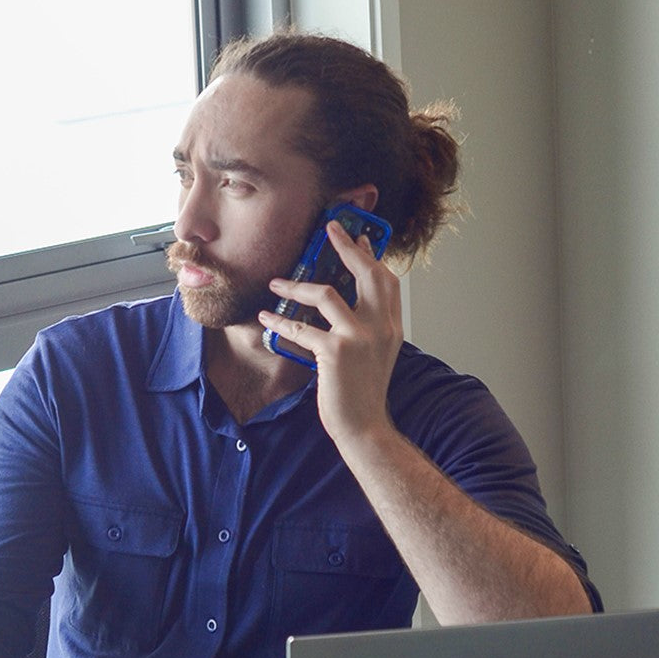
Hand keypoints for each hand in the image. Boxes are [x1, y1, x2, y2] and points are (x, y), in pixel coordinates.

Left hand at [259, 218, 403, 444]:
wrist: (364, 427)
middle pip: (366, 274)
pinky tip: (266, 318)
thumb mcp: (376, 355)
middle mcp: (380, 327)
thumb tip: (349, 306)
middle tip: (329, 230)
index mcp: (392, 327)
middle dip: (346, 247)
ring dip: (297, 285)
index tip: (360, 239)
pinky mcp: (335, 352)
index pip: (386, 280)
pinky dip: (280, 321)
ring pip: (327, 293)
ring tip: (277, 283)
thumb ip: (370, 328)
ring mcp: (358, 338)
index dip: (371, 257)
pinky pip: (301, 327)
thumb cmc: (364, 394)